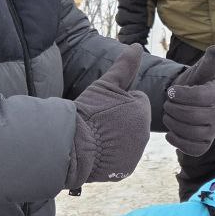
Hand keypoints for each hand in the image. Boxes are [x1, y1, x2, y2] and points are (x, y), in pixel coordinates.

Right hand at [67, 45, 151, 191]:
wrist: (70, 146)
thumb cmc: (86, 113)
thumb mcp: (104, 85)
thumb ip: (124, 66)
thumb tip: (136, 46)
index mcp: (141, 109)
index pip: (136, 100)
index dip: (118, 103)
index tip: (104, 108)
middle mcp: (144, 132)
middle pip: (134, 120)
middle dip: (120, 120)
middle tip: (99, 123)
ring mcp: (137, 152)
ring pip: (129, 139)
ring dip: (117, 137)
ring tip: (97, 137)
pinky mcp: (127, 169)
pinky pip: (122, 158)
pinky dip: (112, 156)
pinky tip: (98, 152)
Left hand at [164, 45, 214, 156]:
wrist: (190, 103)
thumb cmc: (193, 85)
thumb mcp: (198, 72)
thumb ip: (207, 62)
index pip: (197, 97)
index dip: (179, 95)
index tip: (171, 91)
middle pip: (192, 116)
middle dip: (173, 110)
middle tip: (167, 104)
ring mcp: (214, 131)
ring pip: (191, 133)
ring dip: (173, 124)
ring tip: (168, 115)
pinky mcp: (205, 145)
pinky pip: (193, 149)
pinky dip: (178, 141)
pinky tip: (171, 132)